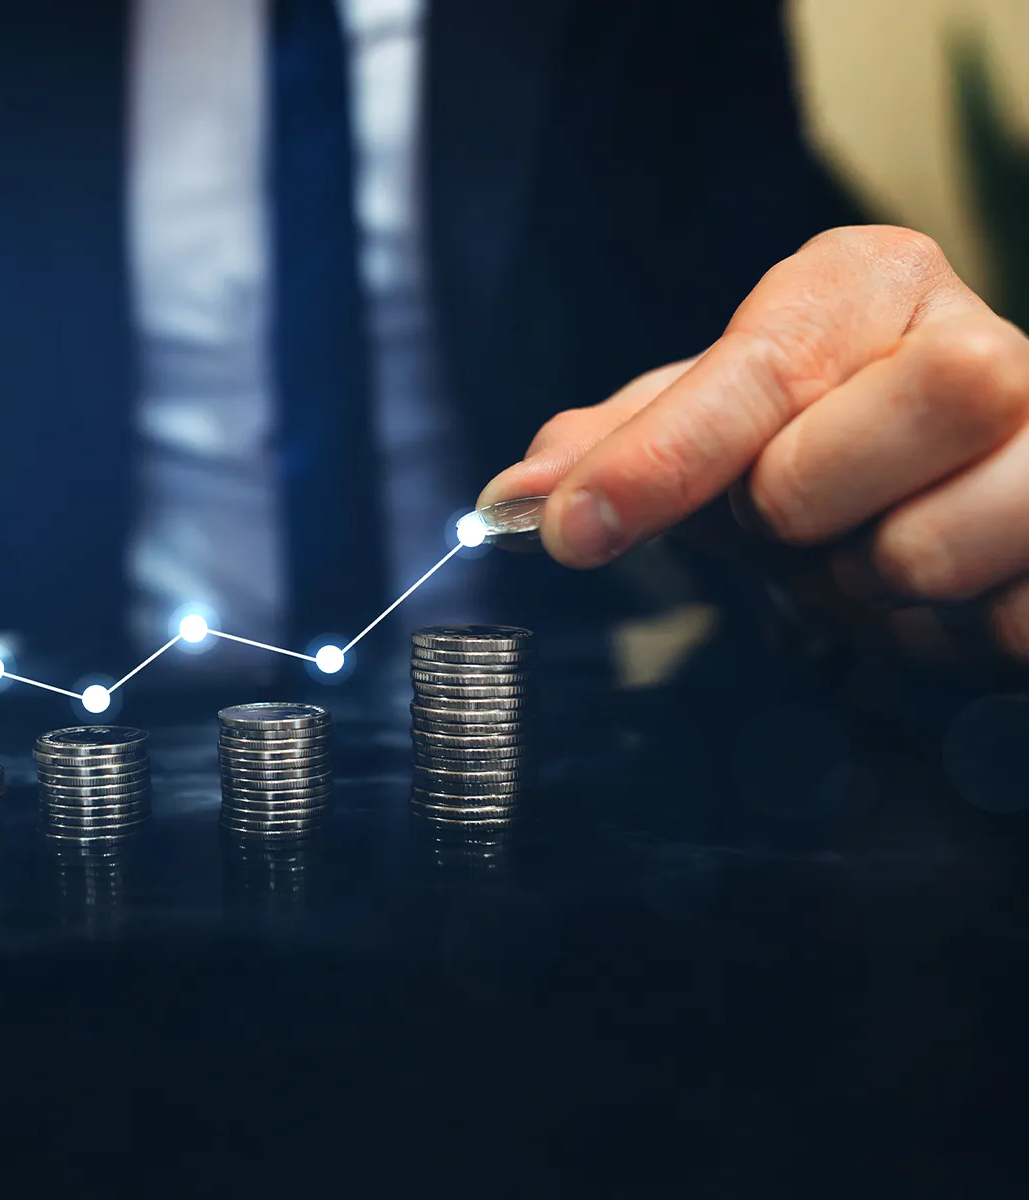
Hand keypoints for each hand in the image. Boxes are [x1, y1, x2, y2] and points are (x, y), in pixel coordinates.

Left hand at [480, 225, 1028, 663]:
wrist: (985, 481)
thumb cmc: (840, 442)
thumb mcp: (724, 429)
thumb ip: (621, 450)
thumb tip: (510, 499)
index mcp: (871, 285)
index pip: (750, 372)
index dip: (656, 460)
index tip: (573, 529)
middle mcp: (979, 342)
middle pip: (821, 464)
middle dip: (778, 521)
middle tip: (795, 520)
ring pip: (917, 554)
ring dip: (865, 590)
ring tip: (880, 550)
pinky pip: (998, 625)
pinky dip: (944, 637)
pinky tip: (952, 592)